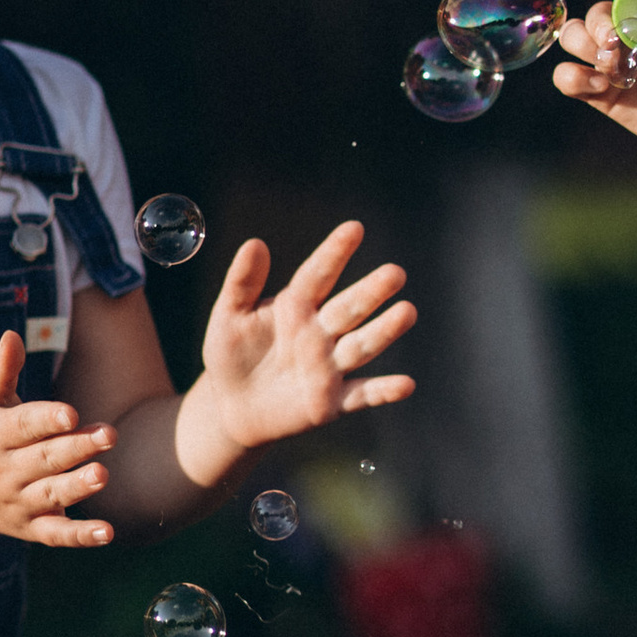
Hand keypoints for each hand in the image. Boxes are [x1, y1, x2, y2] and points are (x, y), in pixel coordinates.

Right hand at [0, 333, 117, 546]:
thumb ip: (0, 371)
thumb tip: (11, 335)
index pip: (23, 426)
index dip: (46, 419)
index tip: (71, 413)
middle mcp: (7, 471)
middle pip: (44, 459)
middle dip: (76, 448)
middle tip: (110, 434)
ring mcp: (20, 502)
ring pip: (51, 495)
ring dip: (77, 488)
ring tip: (102, 475)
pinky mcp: (32, 528)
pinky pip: (56, 534)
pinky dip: (80, 536)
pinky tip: (107, 533)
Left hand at [195, 222, 415, 452]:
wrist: (232, 406)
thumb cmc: (230, 355)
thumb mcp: (229, 316)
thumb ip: (242, 282)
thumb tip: (254, 243)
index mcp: (297, 306)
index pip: (319, 275)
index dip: (335, 253)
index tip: (354, 229)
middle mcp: (320, 332)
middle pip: (349, 308)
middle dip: (372, 292)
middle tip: (395, 273)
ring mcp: (329, 366)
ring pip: (361, 346)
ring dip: (385, 331)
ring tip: (407, 312)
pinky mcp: (332, 402)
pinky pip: (362, 395)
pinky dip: (384, 391)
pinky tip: (406, 384)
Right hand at [553, 0, 636, 167]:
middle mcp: (628, 30)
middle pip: (597, 12)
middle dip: (600, 22)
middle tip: (615, 39)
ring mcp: (611, 61)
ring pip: (573, 36)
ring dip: (583, 43)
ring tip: (610, 63)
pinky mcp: (599, 92)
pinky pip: (568, 78)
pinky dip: (572, 77)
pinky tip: (600, 85)